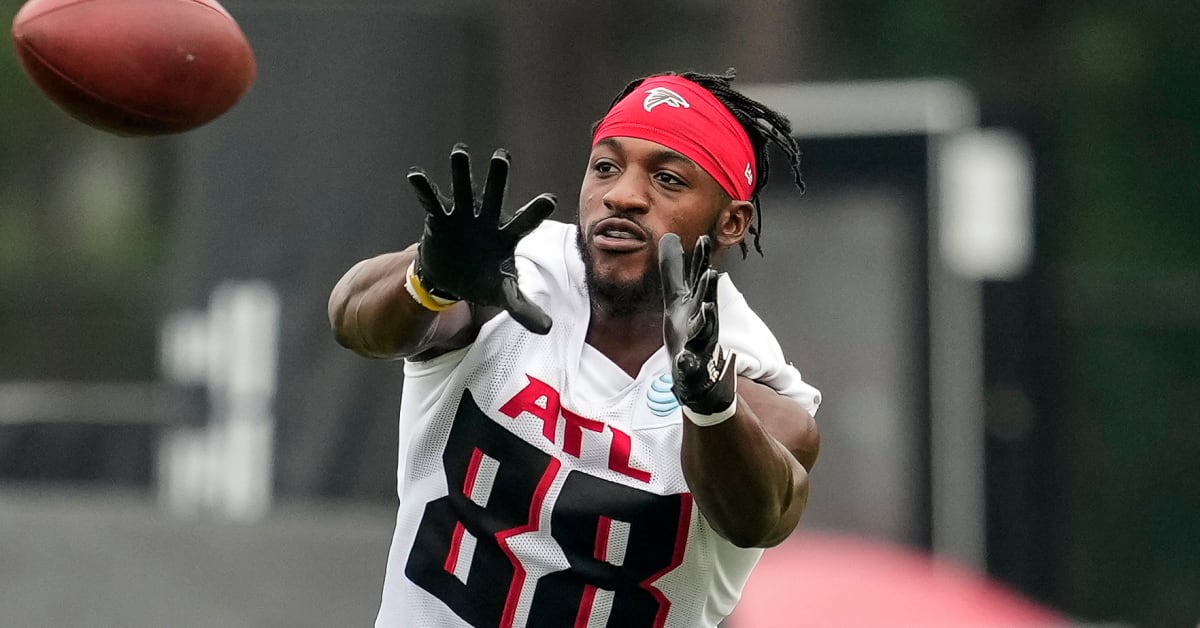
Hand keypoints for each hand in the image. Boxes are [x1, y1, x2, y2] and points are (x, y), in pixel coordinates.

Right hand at [407, 144, 556, 333]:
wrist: (452, 279)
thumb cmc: (483, 280)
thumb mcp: (504, 295)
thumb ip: (524, 309)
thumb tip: (547, 329)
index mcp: (505, 237)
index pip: (525, 223)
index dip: (535, 212)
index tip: (549, 200)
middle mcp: (486, 222)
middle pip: (494, 198)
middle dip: (497, 179)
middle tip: (502, 157)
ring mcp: (462, 218)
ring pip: (462, 191)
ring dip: (460, 173)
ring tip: (459, 152)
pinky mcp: (440, 221)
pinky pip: (431, 203)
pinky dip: (423, 190)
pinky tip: (414, 176)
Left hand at [658, 233, 736, 416]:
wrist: (698, 374)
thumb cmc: (688, 332)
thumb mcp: (677, 298)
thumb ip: (674, 271)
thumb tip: (670, 237)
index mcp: (697, 304)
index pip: (700, 280)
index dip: (701, 260)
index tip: (703, 239)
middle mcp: (703, 321)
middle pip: (707, 301)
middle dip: (708, 287)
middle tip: (710, 272)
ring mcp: (699, 344)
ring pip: (705, 330)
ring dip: (707, 318)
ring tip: (707, 307)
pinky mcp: (692, 366)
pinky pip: (690, 363)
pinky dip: (688, 361)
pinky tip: (684, 358)